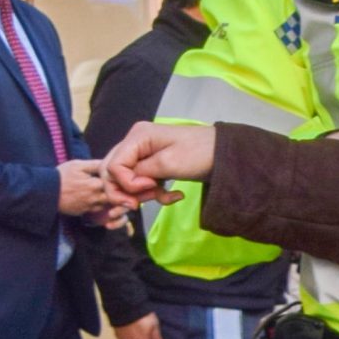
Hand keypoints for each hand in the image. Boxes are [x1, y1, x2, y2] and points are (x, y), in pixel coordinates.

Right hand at [56, 159, 112, 217]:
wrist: (46, 192)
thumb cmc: (61, 176)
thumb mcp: (78, 165)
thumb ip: (95, 165)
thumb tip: (107, 163)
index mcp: (95, 184)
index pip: (114, 183)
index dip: (116, 180)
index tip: (116, 177)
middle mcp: (95, 197)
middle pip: (113, 196)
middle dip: (114, 191)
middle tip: (115, 186)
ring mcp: (90, 206)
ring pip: (106, 204)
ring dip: (107, 199)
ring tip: (104, 191)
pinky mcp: (84, 212)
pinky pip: (97, 210)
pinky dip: (98, 205)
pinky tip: (94, 198)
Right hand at [102, 122, 216, 204]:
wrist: (226, 155)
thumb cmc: (200, 154)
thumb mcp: (169, 163)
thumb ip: (140, 173)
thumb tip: (125, 183)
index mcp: (137, 137)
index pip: (113, 164)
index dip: (125, 182)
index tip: (148, 188)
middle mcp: (136, 143)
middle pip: (113, 172)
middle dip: (126, 191)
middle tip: (143, 202)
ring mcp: (144, 154)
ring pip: (127, 180)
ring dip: (142, 194)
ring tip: (162, 197)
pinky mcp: (154, 166)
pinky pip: (143, 183)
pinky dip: (155, 194)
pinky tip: (174, 197)